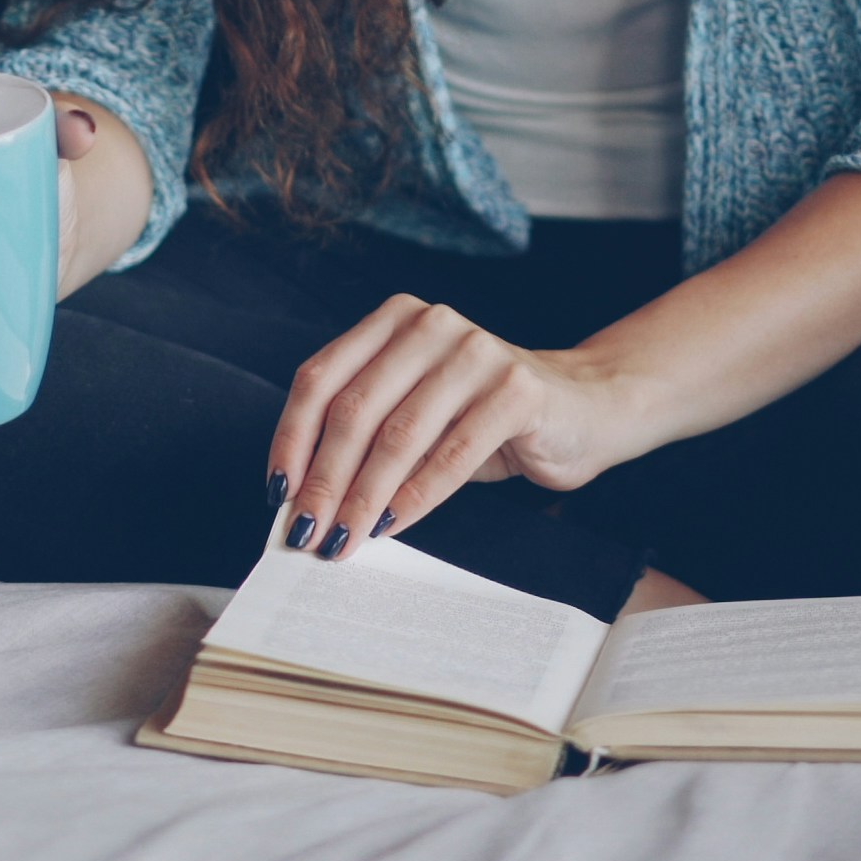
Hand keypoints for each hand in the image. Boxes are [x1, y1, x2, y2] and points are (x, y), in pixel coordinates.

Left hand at [267, 294, 649, 559]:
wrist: (585, 410)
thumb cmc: (486, 420)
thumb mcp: (417, 415)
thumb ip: (367, 436)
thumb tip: (303, 500)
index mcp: (394, 321)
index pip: (320, 378)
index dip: (291, 439)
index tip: (276, 493)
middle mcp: (431, 324)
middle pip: (354, 409)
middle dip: (323, 480)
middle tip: (306, 533)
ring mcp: (476, 350)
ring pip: (399, 434)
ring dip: (364, 497)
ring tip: (345, 539)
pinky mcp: (516, 388)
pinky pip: (453, 452)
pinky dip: (417, 496)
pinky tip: (394, 526)